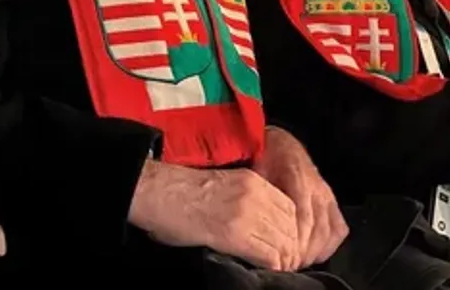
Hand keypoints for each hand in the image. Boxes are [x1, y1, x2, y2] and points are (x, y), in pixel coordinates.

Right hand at [128, 159, 299, 270]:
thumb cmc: (182, 192)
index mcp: (252, 181)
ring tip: (277, 267)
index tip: (284, 242)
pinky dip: (273, 265)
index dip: (290, 229)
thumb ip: (248, 199)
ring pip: (283, 242)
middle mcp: (254, 195)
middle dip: (290, 246)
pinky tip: (266, 269)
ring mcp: (246, 214)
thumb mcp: (225, 185)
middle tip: (284, 260)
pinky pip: (269, 255)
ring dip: (283, 258)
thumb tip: (263, 225)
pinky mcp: (235, 234)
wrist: (159, 193)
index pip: (290, 207)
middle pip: (290, 226)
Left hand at [254, 128, 348, 267]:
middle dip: (305, 251)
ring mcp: (327, 194)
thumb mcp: (258, 171)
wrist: (280, 143)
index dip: (297, 240)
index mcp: (299, 178)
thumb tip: (261, 216)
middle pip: (319, 228)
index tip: (286, 256)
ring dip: (317, 250)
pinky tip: (316, 252)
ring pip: (331, 230)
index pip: (304, 217)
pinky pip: (339, 226)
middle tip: (290, 264)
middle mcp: (318, 188)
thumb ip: (262, 192)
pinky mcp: (331, 200)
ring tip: (300, 261)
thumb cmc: (265, 157)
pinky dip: (330, 243)